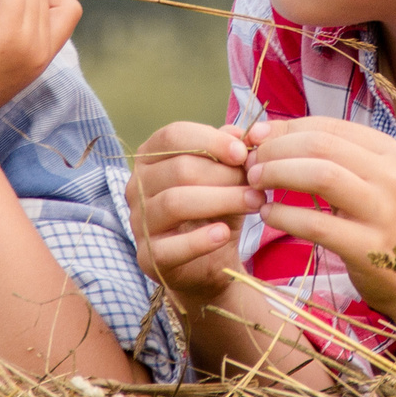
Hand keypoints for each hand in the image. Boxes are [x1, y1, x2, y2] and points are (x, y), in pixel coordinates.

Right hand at [128, 121, 256, 311]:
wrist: (210, 263)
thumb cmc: (215, 210)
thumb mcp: (228, 176)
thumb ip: (234, 152)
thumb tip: (250, 133)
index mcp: (151, 158)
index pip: (173, 136)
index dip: (210, 141)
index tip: (242, 153)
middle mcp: (138, 186)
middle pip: (179, 169)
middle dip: (224, 174)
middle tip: (257, 184)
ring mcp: (139, 222)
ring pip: (175, 202)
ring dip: (221, 200)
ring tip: (254, 203)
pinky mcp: (148, 257)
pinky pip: (171, 247)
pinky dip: (200, 239)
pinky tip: (224, 234)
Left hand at [243, 117, 395, 327]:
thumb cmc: (390, 227)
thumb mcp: (376, 183)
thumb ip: (336, 159)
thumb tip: (272, 135)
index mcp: (392, 152)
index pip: (329, 126)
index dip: (286, 127)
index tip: (256, 137)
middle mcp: (392, 176)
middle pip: (320, 145)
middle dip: (276, 150)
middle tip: (250, 164)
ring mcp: (384, 211)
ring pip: (319, 175)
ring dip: (278, 175)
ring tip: (255, 184)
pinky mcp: (370, 247)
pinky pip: (316, 223)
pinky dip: (284, 215)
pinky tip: (267, 214)